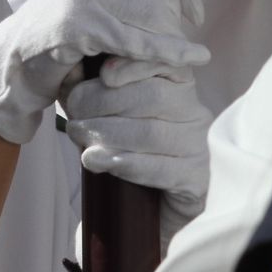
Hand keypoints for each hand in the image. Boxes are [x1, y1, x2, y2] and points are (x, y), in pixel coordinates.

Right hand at [0, 0, 212, 142]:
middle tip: (171, 45)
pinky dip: (170, 54)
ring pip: (157, 18)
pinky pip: (141, 42)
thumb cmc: (68, 26)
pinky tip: (192, 60)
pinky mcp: (79, 23)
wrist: (15, 57)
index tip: (196, 14)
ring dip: (171, 42)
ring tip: (170, 57)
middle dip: (175, 22)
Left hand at [62, 58, 211, 244]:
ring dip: (106, 135)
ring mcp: (200, 146)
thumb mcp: (98, 114)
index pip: (165, 63)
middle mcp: (195, 113)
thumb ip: (86, 89)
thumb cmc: (119, 150)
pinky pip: (161, 168)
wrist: (141, 207)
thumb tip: (71, 70)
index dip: (134, 65)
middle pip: (152, 96)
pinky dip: (123, 163)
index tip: (104, 74)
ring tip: (79, 141)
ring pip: (152, 132)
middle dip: (102, 104)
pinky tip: (95, 161)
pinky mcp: (197, 179)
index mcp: (177, 88)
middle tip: (74, 121)